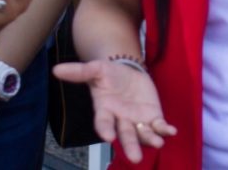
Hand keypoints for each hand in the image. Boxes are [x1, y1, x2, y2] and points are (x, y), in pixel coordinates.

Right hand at [54, 60, 175, 162]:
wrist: (127, 72)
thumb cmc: (109, 74)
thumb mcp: (96, 69)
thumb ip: (79, 72)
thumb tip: (56, 70)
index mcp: (104, 111)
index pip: (103, 123)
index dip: (105, 130)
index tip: (108, 138)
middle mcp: (120, 120)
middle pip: (126, 135)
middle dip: (131, 146)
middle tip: (135, 159)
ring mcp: (137, 120)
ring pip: (143, 134)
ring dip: (150, 139)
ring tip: (158, 144)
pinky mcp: (152, 117)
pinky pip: (159, 126)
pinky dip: (165, 130)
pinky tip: (171, 131)